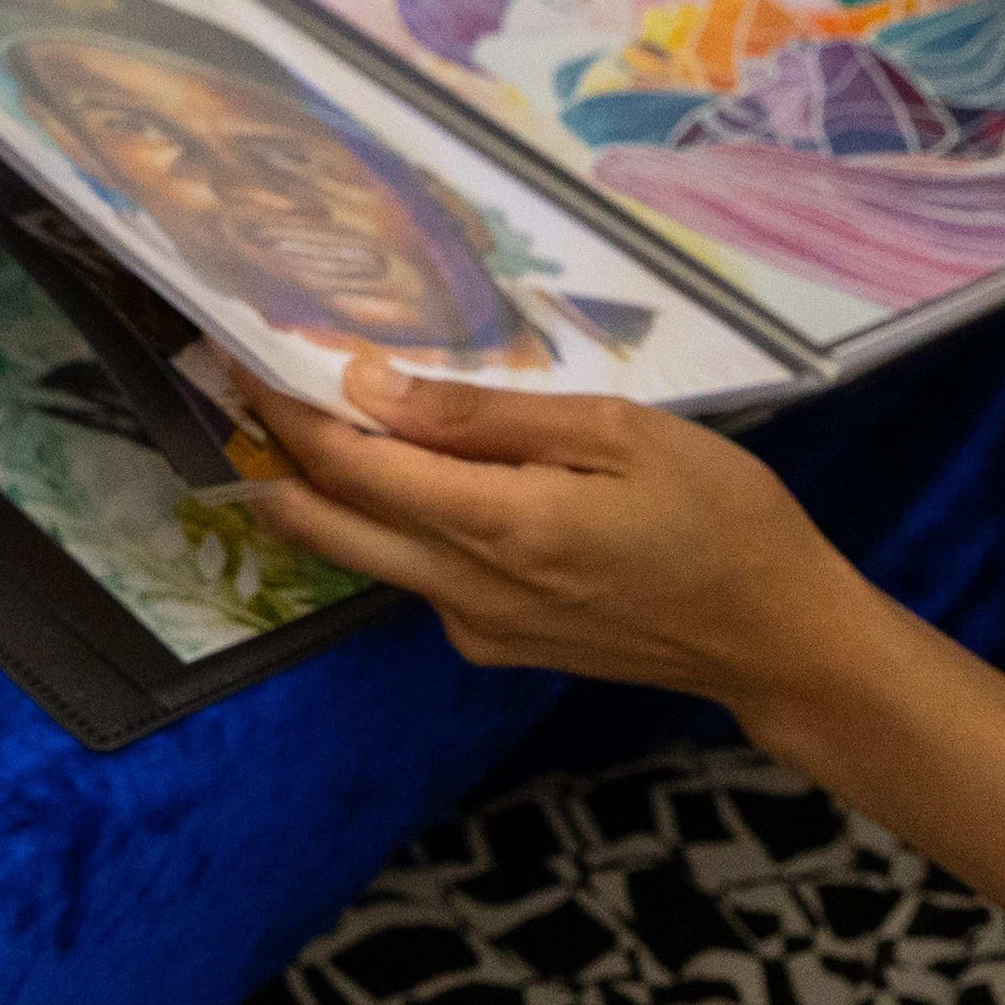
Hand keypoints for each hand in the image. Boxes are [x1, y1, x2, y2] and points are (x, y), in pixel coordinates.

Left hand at [240, 362, 891, 708]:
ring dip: (323, 494)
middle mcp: (466, 589)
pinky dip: (393, 527)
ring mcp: (476, 628)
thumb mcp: (620, 435)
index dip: (288, 412)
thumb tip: (375, 388)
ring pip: (367, 554)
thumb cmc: (718, 515)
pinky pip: (420, 578)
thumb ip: (490, 418)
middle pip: (328, 523)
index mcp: (499, 525)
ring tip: (296, 423)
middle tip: (231, 392)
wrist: (773, 638)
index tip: (246, 357)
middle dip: (271, 458)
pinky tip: (407, 481)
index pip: (351, 466)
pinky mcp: (494, 646)